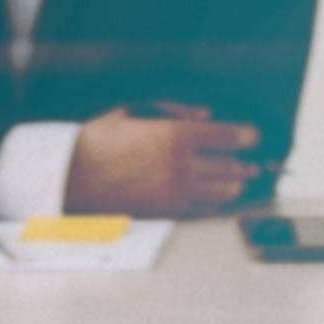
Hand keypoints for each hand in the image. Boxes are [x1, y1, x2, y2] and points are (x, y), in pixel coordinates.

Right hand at [65, 106, 260, 217]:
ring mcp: (174, 192)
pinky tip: (218, 199)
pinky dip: (214, 203)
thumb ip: (174, 110)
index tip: (253, 137)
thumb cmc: (99, 138)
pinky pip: (201, 209)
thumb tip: (205, 115)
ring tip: (240, 181)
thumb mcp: (134, 110)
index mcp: (174, 135)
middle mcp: (180, 166)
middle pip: (229, 167)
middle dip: (244, 164)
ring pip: (220, 192)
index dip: (245, 136)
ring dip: (234, 185)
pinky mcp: (165, 213)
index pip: (225, 137)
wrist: (70, 177)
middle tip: (253, 163)